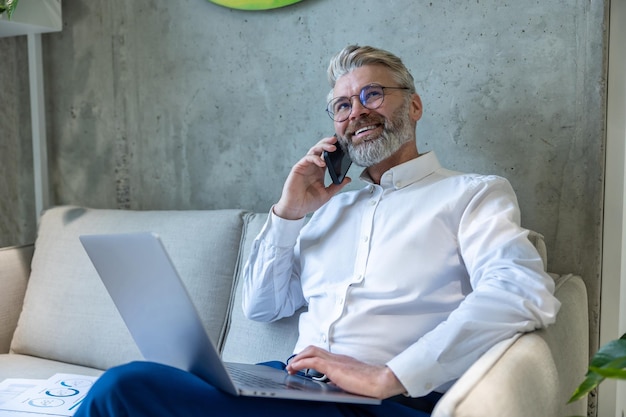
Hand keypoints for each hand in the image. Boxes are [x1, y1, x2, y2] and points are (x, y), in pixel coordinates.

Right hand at [273, 136, 350, 219]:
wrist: (297, 209)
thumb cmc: (309, 202)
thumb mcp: (327, 194)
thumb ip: (337, 186)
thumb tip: (348, 179)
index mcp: (319, 171)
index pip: (327, 156)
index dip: (334, 151)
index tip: (343, 147)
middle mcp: (312, 167)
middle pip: (320, 149)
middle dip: (327, 143)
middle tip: (336, 140)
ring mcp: (305, 166)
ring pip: (314, 151)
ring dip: (323, 147)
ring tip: (332, 147)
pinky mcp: (298, 168)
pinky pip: (307, 158)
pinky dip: (315, 159)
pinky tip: (322, 163)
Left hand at [285, 346, 405, 398]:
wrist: (379, 381)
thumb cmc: (370, 383)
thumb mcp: (352, 381)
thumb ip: (342, 380)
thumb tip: (334, 385)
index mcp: (342, 360)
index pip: (322, 353)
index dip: (309, 357)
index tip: (301, 364)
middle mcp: (337, 357)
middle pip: (314, 349)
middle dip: (300, 355)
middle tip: (292, 365)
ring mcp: (335, 360)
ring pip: (311, 351)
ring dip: (298, 358)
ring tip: (291, 367)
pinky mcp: (333, 366)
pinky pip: (312, 361)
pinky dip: (301, 363)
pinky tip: (295, 368)